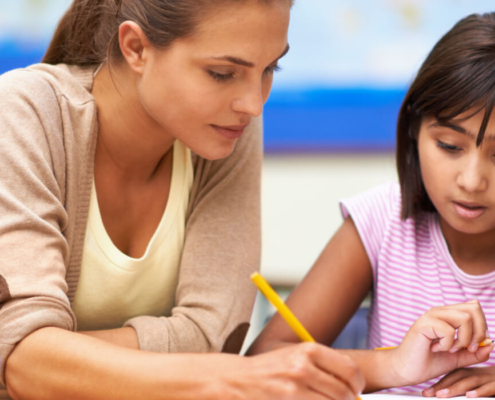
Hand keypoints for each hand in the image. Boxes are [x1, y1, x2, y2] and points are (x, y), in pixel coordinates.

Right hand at [227, 342, 364, 399]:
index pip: (350, 370)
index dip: (358, 384)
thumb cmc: (272, 369)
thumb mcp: (296, 356)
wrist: (239, 380)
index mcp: (309, 349)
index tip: (356, 390)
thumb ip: (323, 366)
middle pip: (344, 393)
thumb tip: (354, 385)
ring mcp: (294, 388)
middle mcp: (303, 367)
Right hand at [389, 300, 493, 386]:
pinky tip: (436, 349)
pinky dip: (447, 344)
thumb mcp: (458, 358)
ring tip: (451, 349)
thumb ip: (475, 352)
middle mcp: (440, 311)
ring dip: (463, 339)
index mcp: (448, 315)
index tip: (473, 345)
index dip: (481, 326)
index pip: (475, 307)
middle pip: (473, 308)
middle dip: (478, 332)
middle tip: (468, 348)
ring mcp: (431, 316)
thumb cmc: (430, 362)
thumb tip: (491, 344)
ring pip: (464, 318)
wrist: (407, 370)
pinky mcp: (424, 324)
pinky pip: (448, 331)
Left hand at [423, 366, 494, 397]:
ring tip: (442, 394)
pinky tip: (469, 395)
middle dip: (443, 385)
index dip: (440, 383)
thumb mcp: (484, 385)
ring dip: (456, 388)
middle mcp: (482, 374)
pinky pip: (490, 387)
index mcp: (476, 374)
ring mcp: (491, 378)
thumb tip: (451, 395)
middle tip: (428, 393)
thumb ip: (470, 389)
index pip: (455, 376)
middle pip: (459, 377)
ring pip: (471, 381)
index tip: (426, 393)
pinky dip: (480, 391)